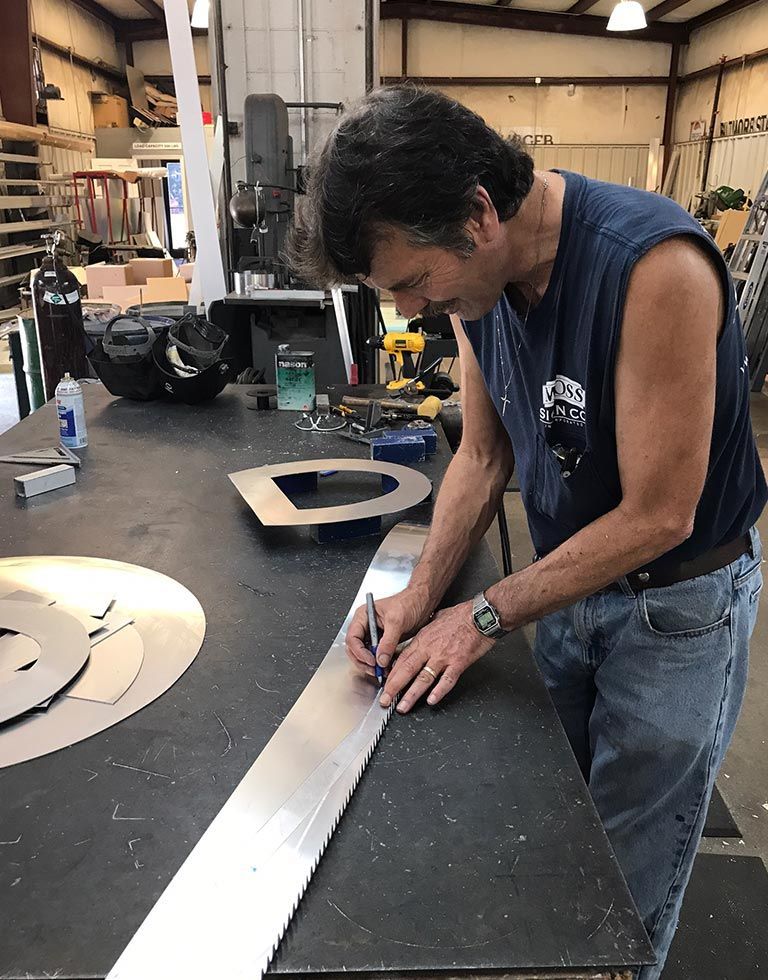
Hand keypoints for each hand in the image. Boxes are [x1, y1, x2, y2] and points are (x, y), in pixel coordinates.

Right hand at [345, 587, 432, 677]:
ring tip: (382, 671)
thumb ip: (388, 641)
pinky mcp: (383, 641)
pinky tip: (387, 668)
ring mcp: (374, 635)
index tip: (371, 660)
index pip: (353, 637)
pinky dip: (380, 663)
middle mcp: (366, 626)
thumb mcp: (397, 621)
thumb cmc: (409, 602)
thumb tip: (380, 659)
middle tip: (375, 670)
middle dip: (363, 661)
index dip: (359, 651)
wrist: (423, 602)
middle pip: (355, 649)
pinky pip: (377, 655)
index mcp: (363, 616)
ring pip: (365, 654)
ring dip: (371, 665)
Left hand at [380, 601, 494, 712]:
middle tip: (384, 700)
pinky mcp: (459, 662)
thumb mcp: (437, 619)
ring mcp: (444, 657)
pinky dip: (439, 691)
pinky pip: (447, 680)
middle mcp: (430, 649)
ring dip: (411, 694)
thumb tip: (421, 636)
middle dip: (393, 687)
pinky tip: (431, 701)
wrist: (480, 615)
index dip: (391, 674)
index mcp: (423, 639)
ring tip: (402, 706)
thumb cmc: (461, 615)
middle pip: (407, 670)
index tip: (384, 685)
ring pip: (423, 678)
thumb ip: (427, 631)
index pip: (402, 659)